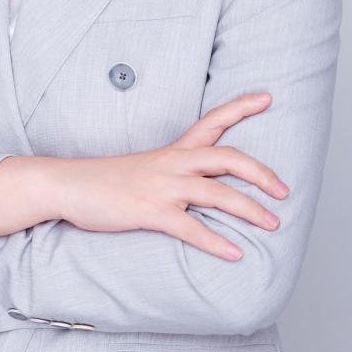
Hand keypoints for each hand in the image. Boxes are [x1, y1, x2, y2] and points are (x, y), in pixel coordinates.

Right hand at [54, 93, 289, 260]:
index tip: (267, 97)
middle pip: (228, 157)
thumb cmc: (106, 181)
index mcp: (173, 151)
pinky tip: (234, 254)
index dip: (241, 107)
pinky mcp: (151, 212)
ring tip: (272, 224)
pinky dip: (216, 243)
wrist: (68, 185)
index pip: (212, 121)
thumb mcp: (144, 168)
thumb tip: (197, 186)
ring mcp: (163, 187)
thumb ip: (172, 172)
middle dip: (261, 173)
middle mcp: (173, 163)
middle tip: (284, 191)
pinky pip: (191, 228)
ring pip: (218, 194)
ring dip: (250, 210)